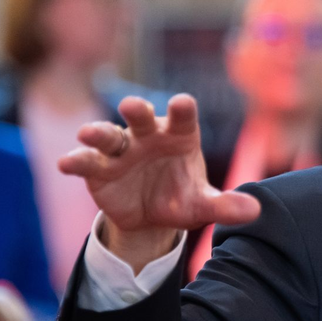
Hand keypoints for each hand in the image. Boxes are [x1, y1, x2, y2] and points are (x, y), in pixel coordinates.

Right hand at [58, 94, 259, 270]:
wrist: (150, 218)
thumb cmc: (180, 197)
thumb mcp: (202, 204)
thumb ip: (225, 205)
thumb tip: (255, 211)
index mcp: (179, 136)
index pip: (183, 119)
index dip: (181, 110)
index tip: (182, 102)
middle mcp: (148, 136)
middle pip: (141, 118)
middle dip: (136, 111)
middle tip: (132, 106)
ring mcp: (120, 150)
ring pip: (108, 136)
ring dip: (98, 132)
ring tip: (89, 134)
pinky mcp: (97, 169)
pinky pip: (85, 162)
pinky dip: (76, 161)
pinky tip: (66, 163)